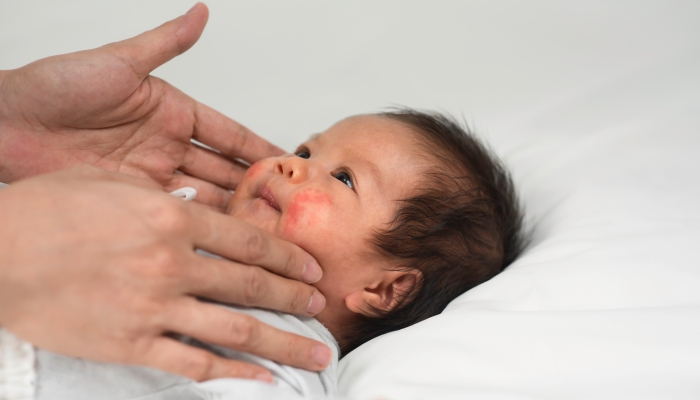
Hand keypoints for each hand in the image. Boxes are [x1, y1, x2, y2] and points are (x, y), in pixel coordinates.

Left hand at [0, 3, 278, 211]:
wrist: (4, 125)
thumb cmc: (55, 86)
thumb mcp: (119, 62)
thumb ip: (165, 43)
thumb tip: (201, 13)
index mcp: (172, 111)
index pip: (229, 134)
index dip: (259, 148)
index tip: (290, 163)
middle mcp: (166, 145)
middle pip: (224, 169)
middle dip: (255, 185)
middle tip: (287, 205)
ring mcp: (150, 174)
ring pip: (206, 194)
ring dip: (234, 208)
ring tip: (265, 225)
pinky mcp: (130, 199)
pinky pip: (175, 211)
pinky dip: (200, 223)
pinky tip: (223, 234)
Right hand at [0, 166, 329, 381]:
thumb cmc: (44, 212)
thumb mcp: (109, 182)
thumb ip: (160, 193)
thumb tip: (194, 200)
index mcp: (171, 218)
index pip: (248, 240)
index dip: (286, 256)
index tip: (309, 268)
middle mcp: (172, 263)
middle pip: (252, 284)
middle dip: (294, 297)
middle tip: (321, 306)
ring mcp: (155, 306)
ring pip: (237, 328)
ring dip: (284, 340)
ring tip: (316, 350)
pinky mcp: (132, 343)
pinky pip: (194, 362)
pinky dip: (233, 373)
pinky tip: (263, 378)